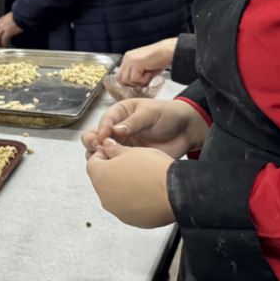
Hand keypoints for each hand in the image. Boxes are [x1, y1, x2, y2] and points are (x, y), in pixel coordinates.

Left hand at [0, 12, 22, 47]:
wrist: (23, 14)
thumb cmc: (18, 15)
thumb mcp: (10, 16)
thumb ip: (6, 20)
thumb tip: (6, 24)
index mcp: (1, 19)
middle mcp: (1, 23)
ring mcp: (4, 27)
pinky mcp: (8, 31)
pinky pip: (4, 39)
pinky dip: (3, 43)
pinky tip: (4, 46)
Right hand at [80, 97, 208, 159]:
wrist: (186, 131)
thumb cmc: (168, 115)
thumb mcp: (150, 113)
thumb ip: (134, 121)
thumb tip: (115, 130)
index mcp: (120, 113)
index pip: (105, 120)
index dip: (102, 129)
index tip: (103, 137)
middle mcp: (116, 129)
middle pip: (95, 135)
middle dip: (93, 141)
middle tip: (100, 148)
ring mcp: (121, 145)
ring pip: (100, 151)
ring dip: (99, 155)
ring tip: (105, 158)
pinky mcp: (128, 158)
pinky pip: (114, 163)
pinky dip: (111, 166)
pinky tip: (116, 167)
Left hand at [86, 139, 173, 227]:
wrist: (176, 193)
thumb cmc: (154, 171)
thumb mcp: (132, 151)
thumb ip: (114, 149)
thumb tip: (107, 146)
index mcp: (100, 176)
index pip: (92, 161)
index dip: (103, 154)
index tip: (113, 151)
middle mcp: (104, 196)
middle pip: (102, 180)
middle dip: (113, 171)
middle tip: (129, 164)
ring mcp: (117, 210)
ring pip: (114, 195)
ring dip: (123, 187)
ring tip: (141, 178)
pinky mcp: (131, 220)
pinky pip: (127, 207)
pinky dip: (133, 200)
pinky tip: (146, 192)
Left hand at [116, 37, 176, 85]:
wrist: (168, 51)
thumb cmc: (160, 60)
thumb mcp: (144, 68)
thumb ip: (136, 75)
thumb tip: (133, 87)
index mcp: (128, 58)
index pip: (119, 76)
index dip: (128, 83)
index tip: (139, 83)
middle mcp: (127, 58)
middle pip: (120, 79)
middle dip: (131, 84)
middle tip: (143, 81)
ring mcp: (130, 60)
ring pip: (126, 80)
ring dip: (138, 82)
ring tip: (148, 75)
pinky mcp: (136, 63)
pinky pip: (135, 78)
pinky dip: (144, 79)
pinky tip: (150, 73)